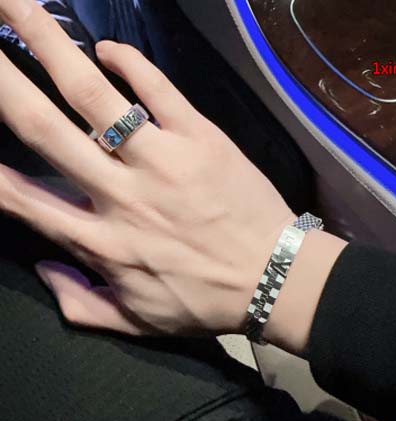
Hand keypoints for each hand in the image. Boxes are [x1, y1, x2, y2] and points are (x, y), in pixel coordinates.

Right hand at [0, 0, 295, 336]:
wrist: (275, 278)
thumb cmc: (206, 301)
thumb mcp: (138, 321)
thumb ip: (82, 305)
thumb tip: (43, 267)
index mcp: (103, 242)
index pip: (24, 199)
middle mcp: (122, 194)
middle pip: (44, 128)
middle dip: (2, 82)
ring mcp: (163, 160)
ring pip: (94, 96)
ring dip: (50, 45)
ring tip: (18, 4)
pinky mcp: (201, 138)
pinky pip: (159, 89)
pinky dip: (130, 62)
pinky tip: (107, 48)